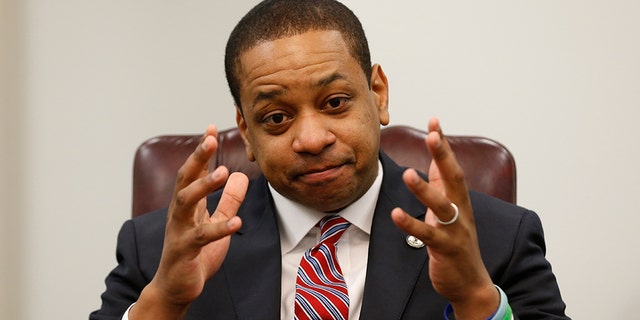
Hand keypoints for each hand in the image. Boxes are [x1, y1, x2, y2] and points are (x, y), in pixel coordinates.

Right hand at [130, 125, 248, 319]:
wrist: (176, 287)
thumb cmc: (195, 253)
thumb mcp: (217, 222)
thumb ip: (229, 201)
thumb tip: (241, 176)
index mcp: (187, 205)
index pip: (193, 171)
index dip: (202, 151)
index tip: (210, 128)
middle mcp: (179, 213)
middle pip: (184, 179)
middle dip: (197, 158)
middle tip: (210, 139)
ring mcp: (179, 231)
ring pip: (186, 203)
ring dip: (203, 185)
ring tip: (223, 172)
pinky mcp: (184, 251)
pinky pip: (201, 237)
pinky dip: (219, 229)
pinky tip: (237, 223)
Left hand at [391, 118, 498, 319]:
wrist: (471, 283)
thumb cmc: (457, 243)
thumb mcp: (450, 210)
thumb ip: (442, 185)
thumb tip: (434, 159)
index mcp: (460, 199)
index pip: (452, 166)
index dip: (443, 144)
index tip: (435, 120)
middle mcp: (461, 211)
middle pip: (455, 179)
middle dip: (443, 156)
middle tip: (432, 134)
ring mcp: (455, 230)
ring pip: (442, 206)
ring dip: (425, 190)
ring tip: (408, 174)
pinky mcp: (446, 249)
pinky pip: (428, 235)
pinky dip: (411, 224)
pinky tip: (396, 214)